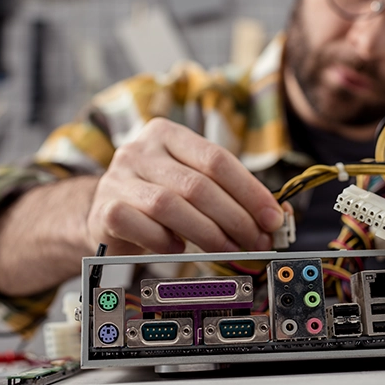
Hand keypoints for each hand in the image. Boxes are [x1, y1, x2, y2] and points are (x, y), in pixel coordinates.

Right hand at [86, 118, 285, 254]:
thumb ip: (230, 195)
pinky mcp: (105, 209)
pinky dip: (165, 240)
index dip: (250, 191)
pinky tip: (178, 248)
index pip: (216, 159)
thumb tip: (278, 217)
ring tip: (230, 250)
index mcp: (167, 134)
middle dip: (235, 218)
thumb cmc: (157, 199)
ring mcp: (118, 178)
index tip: (273, 218)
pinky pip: (142, 226)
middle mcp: (140, 150)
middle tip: (257, 241)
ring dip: (209, 234)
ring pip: (171, 206)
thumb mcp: (192, 187)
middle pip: (197, 184)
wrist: (106, 214)